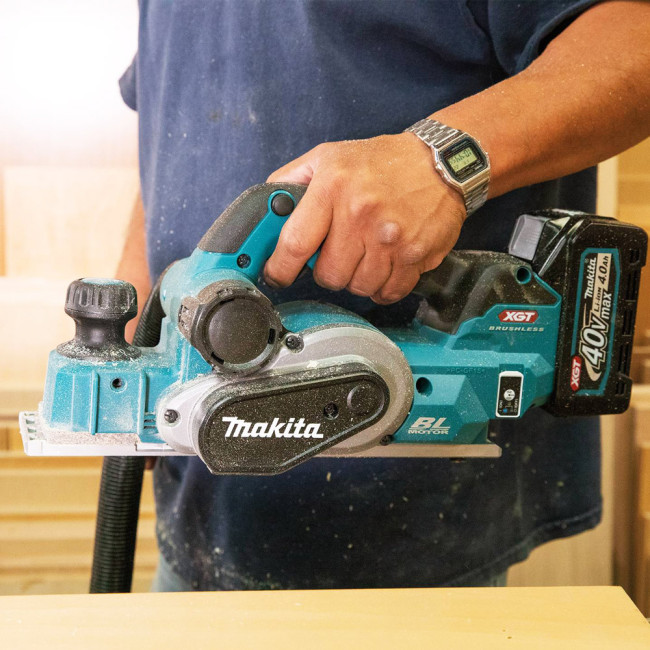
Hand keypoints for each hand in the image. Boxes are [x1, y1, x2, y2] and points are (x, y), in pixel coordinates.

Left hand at [264, 133, 465, 303]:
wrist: (440, 162)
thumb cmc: (381, 161)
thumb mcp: (329, 156)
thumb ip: (291, 180)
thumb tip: (267, 209)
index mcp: (332, 188)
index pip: (294, 245)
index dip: (280, 269)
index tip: (278, 275)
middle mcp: (361, 214)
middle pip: (328, 275)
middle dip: (327, 270)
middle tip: (335, 254)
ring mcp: (391, 238)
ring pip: (357, 287)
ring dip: (356, 278)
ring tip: (364, 254)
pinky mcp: (416, 255)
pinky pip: (388, 292)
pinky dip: (382, 287)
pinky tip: (383, 266)